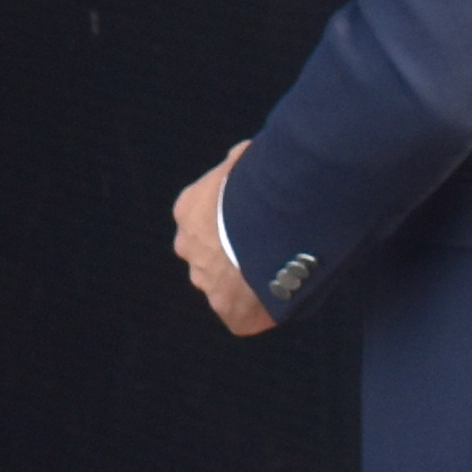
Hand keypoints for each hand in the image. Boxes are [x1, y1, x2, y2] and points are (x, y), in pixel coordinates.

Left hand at [173, 147, 272, 336]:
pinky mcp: (230, 314)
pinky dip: (262, 312)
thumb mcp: (245, 163)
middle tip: (269, 248)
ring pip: (224, 287)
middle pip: (209, 255)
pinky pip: (244, 317)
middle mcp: (189, 249)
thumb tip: (246, 153)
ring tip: (281, 275)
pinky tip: (284, 298)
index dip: (231, 222)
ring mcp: (207, 284)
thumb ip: (241, 163)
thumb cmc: (259, 185)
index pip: (203, 219)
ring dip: (246, 284)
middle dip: (233, 255)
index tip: (255, 221)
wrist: (271, 223)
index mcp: (188, 211)